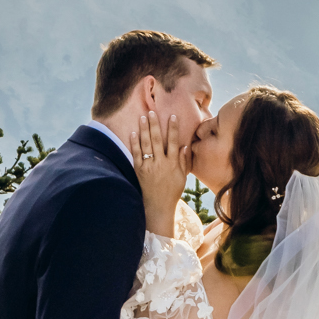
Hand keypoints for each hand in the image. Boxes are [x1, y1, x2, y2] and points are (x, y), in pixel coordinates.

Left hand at [134, 108, 191, 233]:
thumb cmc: (172, 191)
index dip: (173, 129)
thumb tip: (184, 146)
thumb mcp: (182, 177)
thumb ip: (183, 161)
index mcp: (172, 164)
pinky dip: (134, 143)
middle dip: (155, 125)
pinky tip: (133, 133)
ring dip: (144, 130)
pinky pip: (136, 154)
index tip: (172, 116)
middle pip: (157, 140)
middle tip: (152, 112)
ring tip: (142, 117)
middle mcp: (160, 163)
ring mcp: (148, 167)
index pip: (173, 142)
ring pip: (146, 145)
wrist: (158, 206)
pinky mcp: (139, 170)